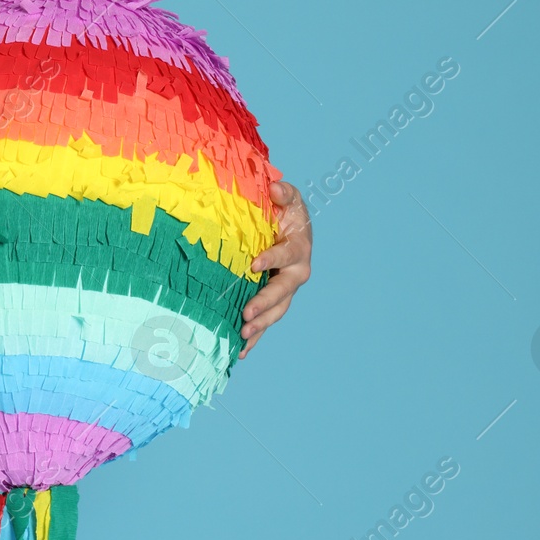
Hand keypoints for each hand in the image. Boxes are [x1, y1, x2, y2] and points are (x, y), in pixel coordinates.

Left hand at [239, 180, 312, 358]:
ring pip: (275, 312)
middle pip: (281, 292)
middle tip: (246, 315)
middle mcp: (295, 274)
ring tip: (242, 336)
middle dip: (264, 304)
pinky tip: (240, 352)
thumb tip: (275, 188)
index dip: (271, 259)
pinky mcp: (273, 300)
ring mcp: (285, 290)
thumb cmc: (286, 211)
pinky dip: (255, 337)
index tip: (253, 264)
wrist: (288, 227)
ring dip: (260, 326)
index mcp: (298, 250)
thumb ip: (284, 192)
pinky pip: (266, 321)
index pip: (286, 255)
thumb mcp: (288, 198)